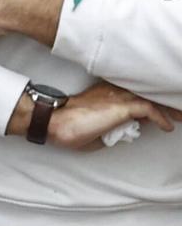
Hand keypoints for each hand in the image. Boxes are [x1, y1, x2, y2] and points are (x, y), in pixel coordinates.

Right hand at [43, 81, 177, 151]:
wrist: (56, 122)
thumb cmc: (68, 129)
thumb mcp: (93, 132)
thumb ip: (110, 129)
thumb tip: (122, 134)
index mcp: (108, 93)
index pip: (135, 94)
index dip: (149, 103)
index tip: (158, 112)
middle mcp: (117, 90)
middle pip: (148, 93)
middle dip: (164, 102)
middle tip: (178, 110)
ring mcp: (122, 96)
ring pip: (153, 100)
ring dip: (169, 110)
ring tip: (181, 117)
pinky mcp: (124, 106)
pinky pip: (150, 110)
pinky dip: (161, 119)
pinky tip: (169, 127)